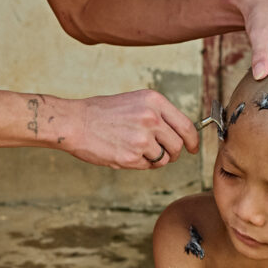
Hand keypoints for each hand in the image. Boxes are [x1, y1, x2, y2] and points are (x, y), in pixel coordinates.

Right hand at [67, 90, 199, 169]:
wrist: (75, 122)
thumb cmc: (101, 113)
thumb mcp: (134, 102)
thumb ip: (157, 115)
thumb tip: (177, 134)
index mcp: (154, 101)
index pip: (185, 125)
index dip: (192, 140)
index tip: (193, 148)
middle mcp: (151, 118)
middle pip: (177, 145)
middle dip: (172, 153)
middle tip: (160, 154)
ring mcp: (142, 138)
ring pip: (164, 158)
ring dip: (154, 159)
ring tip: (135, 149)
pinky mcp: (131, 156)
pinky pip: (146, 166)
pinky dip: (139, 164)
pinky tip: (123, 152)